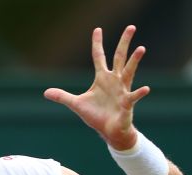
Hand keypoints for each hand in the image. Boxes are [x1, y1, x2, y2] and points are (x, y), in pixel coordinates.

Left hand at [44, 25, 149, 149]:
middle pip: (119, 57)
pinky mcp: (127, 104)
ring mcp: (122, 90)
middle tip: (131, 27)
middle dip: (124, 43)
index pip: (99, 57)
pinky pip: (133, 97)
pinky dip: (139, 93)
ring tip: (140, 48)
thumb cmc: (96, 115)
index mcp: (102, 78)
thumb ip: (62, 97)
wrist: (109, 131)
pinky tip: (145, 88)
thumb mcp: (76, 104)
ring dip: (134, 61)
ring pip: (129, 72)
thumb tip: (45, 92)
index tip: (97, 29)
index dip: (97, 44)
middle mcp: (115, 81)